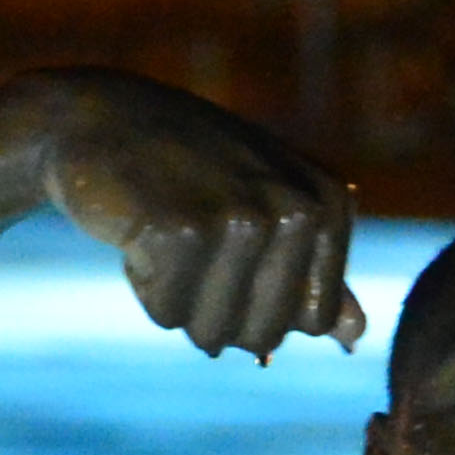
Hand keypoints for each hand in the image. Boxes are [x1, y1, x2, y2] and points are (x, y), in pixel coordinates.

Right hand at [15, 68, 362, 361]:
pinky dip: (144, 286)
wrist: (98, 117)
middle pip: (265, 334)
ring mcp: (238, 217)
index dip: (264, 305)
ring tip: (166, 234)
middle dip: (218, 310)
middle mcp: (294, 208)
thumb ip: (314, 273)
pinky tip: (138, 231)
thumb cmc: (192, 168)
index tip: (237, 251)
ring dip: (177, 299)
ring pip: (213, 331)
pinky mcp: (179, 230)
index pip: (315, 321)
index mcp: (329, 204)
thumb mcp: (266, 204)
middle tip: (194, 246)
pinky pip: (167, 313)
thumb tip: (356, 337)